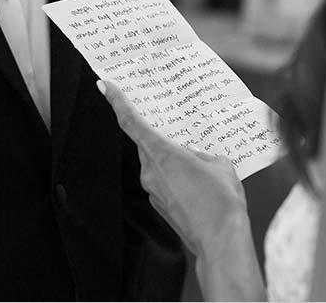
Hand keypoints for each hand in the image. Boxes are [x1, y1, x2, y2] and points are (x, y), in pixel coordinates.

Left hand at [98, 80, 248, 257]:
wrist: (220, 239)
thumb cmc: (220, 200)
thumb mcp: (219, 163)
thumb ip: (203, 154)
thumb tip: (197, 158)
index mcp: (162, 154)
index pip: (131, 122)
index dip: (117, 102)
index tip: (105, 86)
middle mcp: (150, 172)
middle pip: (147, 143)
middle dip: (159, 134)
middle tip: (173, 123)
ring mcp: (154, 191)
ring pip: (158, 163)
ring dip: (172, 157)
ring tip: (199, 159)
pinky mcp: (162, 205)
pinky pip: (165, 181)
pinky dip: (177, 176)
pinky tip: (199, 180)